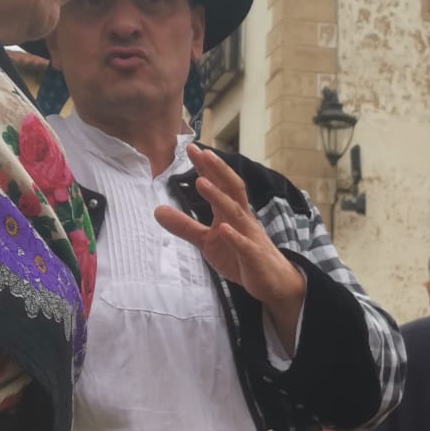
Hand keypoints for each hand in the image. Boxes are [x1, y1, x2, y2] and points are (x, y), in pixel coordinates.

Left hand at [155, 145, 306, 348]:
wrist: (272, 282)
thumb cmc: (241, 257)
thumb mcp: (207, 241)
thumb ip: (185, 226)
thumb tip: (157, 210)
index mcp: (232, 213)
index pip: (220, 184)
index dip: (207, 167)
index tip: (191, 148)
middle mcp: (243, 219)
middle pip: (232, 188)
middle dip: (217, 170)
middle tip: (200, 152)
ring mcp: (249, 236)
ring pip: (235, 213)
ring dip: (219, 197)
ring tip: (202, 182)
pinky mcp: (253, 257)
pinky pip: (244, 245)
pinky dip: (234, 236)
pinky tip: (222, 228)